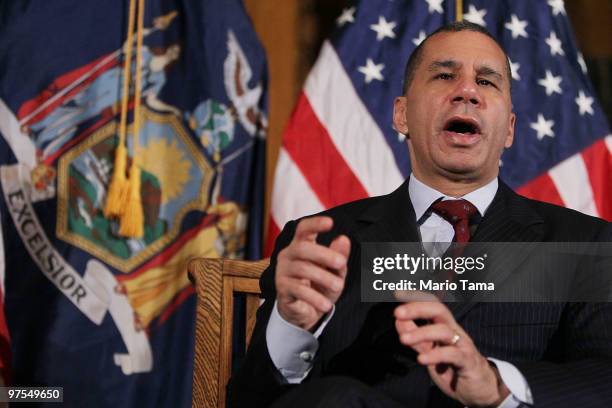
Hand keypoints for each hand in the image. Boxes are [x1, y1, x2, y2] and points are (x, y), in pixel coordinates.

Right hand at [275, 217, 349, 330]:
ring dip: (324, 278)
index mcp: (301, 246)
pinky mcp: (282, 289)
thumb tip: (343, 239)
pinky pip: (298, 290)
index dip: (315, 224)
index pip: (303, 229)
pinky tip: (326, 304)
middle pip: (302, 248)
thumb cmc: (319, 287)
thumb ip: (339, 256)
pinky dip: (315, 297)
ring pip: (302, 269)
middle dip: (324, 254)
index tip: (330, 222)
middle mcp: (288, 255)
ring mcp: (283, 272)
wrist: (304, 312)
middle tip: (341, 263)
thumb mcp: (334, 271)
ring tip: (339, 286)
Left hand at [394, 296, 509, 406]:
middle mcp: (454, 331)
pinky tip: (421, 359)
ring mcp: (462, 345)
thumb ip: (415, 336)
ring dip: (421, 333)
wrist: (479, 390)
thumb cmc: (453, 367)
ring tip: (403, 340)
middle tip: (397, 312)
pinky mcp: (468, 362)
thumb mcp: (430, 350)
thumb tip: (398, 320)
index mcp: (444, 326)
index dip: (415, 297)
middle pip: (439, 310)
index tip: (396, 292)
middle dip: (417, 308)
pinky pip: (452, 354)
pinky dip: (435, 355)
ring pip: (443, 331)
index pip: (432, 304)